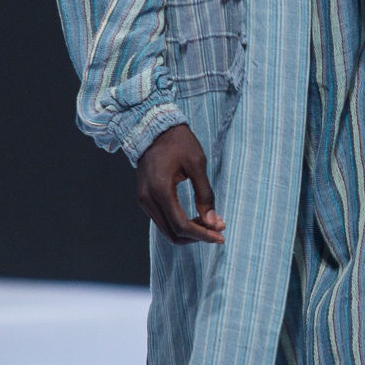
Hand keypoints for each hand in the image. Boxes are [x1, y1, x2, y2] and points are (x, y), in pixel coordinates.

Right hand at [136, 123, 225, 244]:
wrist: (153, 128)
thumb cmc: (178, 142)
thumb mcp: (197, 163)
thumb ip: (205, 194)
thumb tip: (213, 222)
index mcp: (160, 189)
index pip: (181, 225)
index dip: (202, 234)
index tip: (220, 236)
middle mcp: (148, 199)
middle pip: (173, 233)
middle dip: (197, 236)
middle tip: (218, 229)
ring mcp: (144, 200)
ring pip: (167, 230)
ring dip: (189, 232)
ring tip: (210, 223)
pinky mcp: (145, 198)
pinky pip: (163, 220)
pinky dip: (180, 224)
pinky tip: (197, 218)